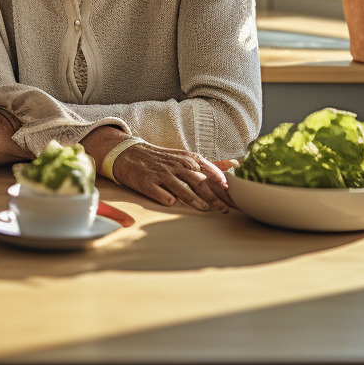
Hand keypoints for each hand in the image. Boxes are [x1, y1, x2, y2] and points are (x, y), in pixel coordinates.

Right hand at [86, 129, 233, 212]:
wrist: (130, 154)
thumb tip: (233, 165)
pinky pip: (161, 193)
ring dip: (195, 199)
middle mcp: (176, 165)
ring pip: (182, 188)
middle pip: (198, 182)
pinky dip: (168, 199)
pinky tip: (173, 204)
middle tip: (224, 209)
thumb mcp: (185, 157)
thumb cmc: (161, 159)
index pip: (208, 170)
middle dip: (213, 196)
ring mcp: (161, 174)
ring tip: (205, 209)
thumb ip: (209, 164)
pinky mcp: (147, 183)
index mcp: (187, 159)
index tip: (231, 194)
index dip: (220, 183)